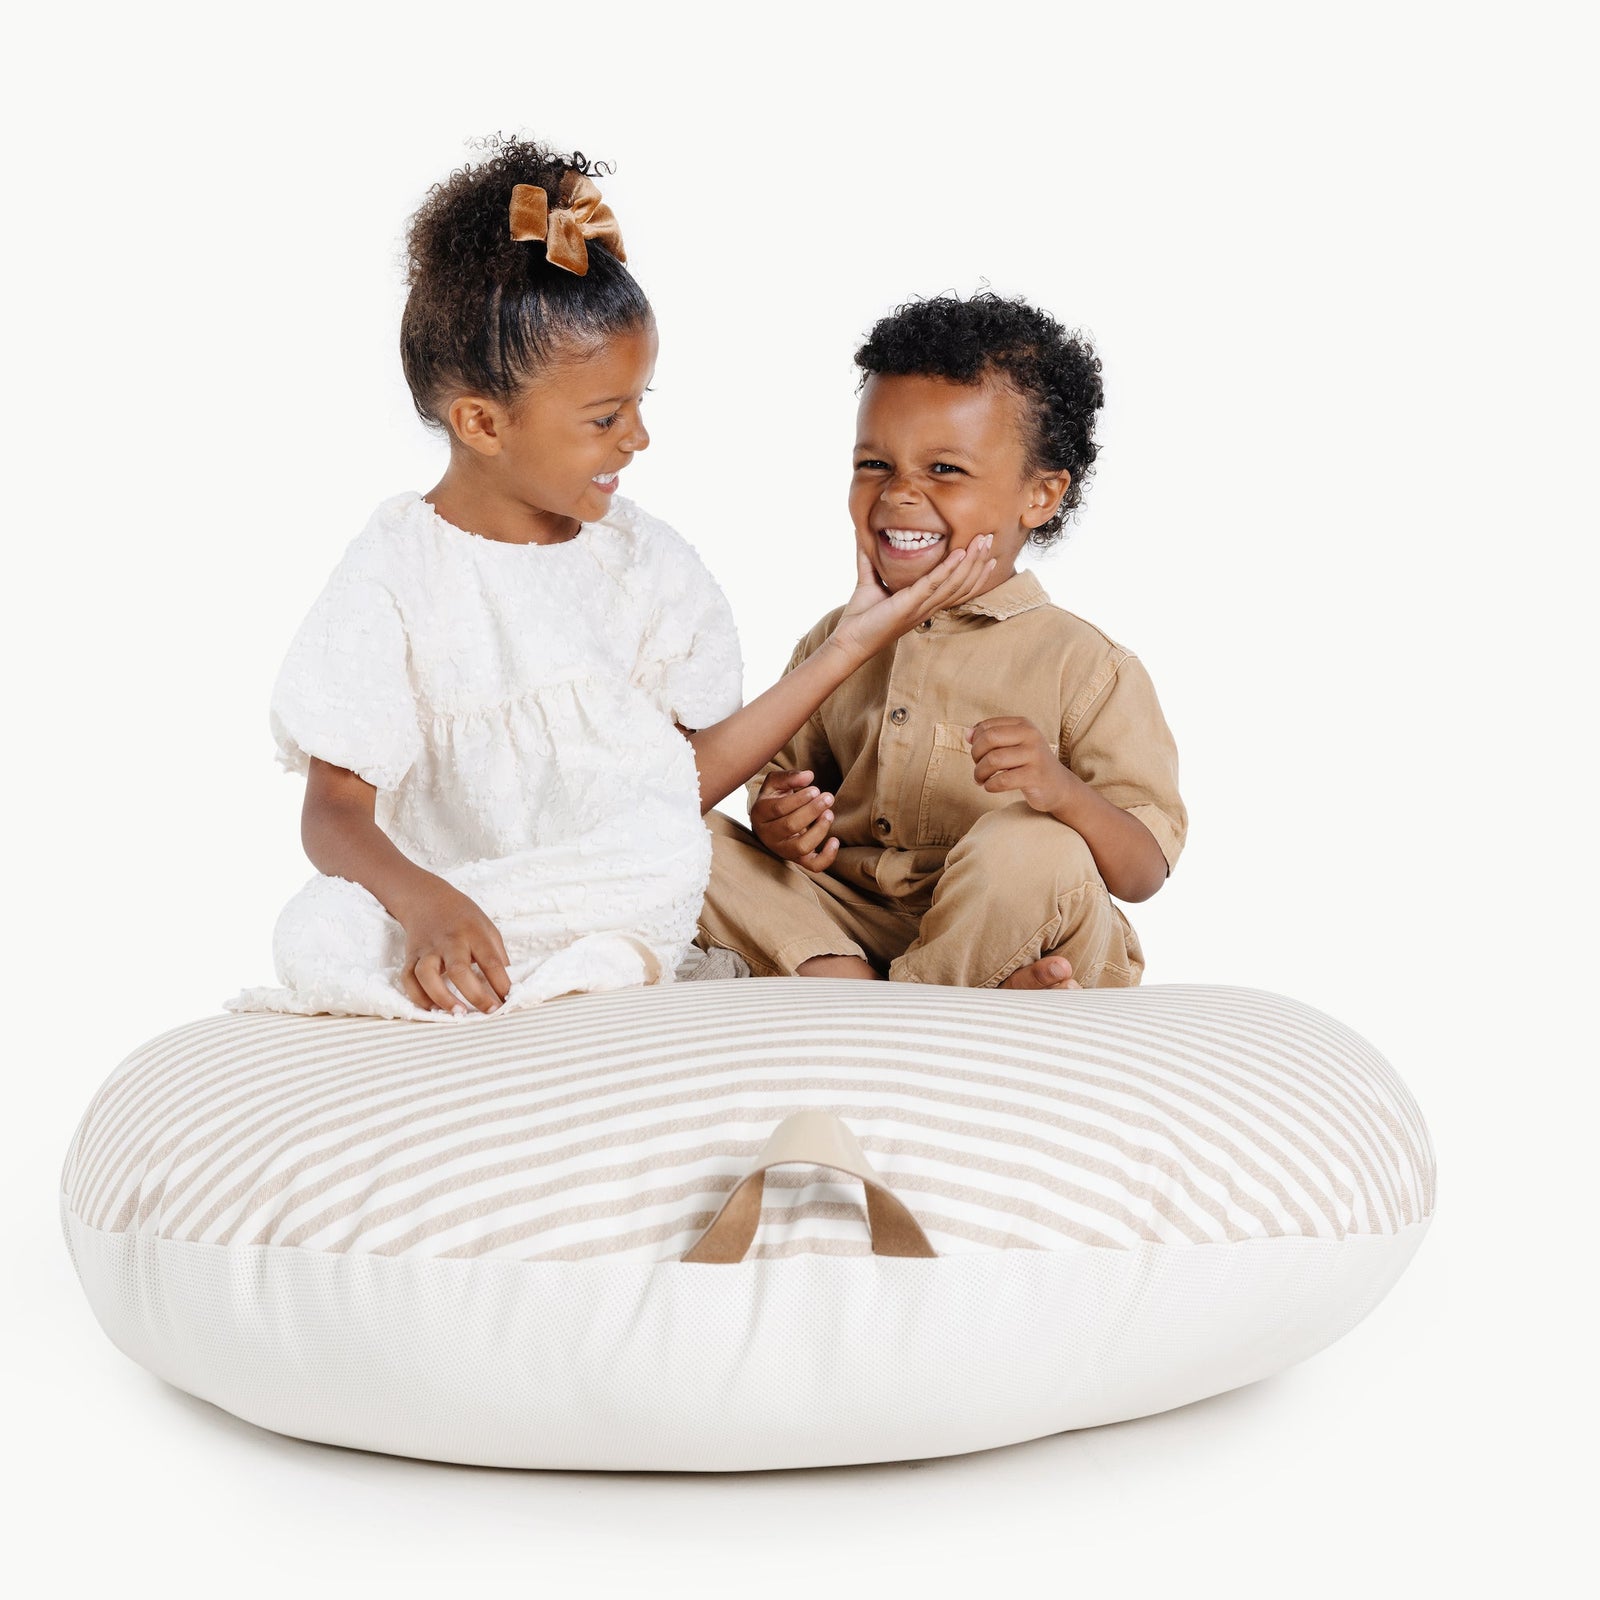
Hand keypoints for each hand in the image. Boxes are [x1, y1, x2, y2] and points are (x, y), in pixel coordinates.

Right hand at [396, 878, 512, 1013]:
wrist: (427, 899)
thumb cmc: (463, 918)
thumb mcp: (488, 928)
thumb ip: (497, 956)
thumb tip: (506, 987)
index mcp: (474, 933)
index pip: (491, 961)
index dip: (501, 983)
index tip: (508, 1001)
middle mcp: (449, 942)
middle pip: (459, 970)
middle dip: (475, 994)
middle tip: (488, 1011)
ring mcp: (427, 949)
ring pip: (426, 975)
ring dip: (441, 997)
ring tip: (457, 1013)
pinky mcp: (410, 957)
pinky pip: (408, 979)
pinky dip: (418, 997)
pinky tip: (432, 1009)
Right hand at [751, 769, 840, 871]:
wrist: (771, 821)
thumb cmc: (775, 799)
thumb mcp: (775, 783)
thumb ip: (789, 777)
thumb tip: (808, 776)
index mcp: (759, 813)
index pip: (779, 808)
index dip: (800, 799)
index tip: (816, 789)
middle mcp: (768, 835)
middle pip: (790, 826)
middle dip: (812, 810)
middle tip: (828, 797)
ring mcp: (782, 849)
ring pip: (801, 847)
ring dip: (819, 830)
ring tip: (829, 813)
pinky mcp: (797, 859)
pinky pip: (813, 865)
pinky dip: (827, 857)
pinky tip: (835, 840)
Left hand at [831, 536, 996, 663]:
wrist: (848, 639)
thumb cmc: (861, 617)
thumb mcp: (868, 582)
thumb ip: (869, 560)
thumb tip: (860, 536)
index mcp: (924, 604)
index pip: (958, 588)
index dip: (975, 572)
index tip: (987, 554)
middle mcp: (928, 607)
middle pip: (963, 584)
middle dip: (979, 561)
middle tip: (990, 538)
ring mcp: (921, 607)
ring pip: (955, 583)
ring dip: (971, 561)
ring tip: (982, 540)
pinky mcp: (909, 605)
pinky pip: (935, 584)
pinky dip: (949, 568)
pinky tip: (959, 553)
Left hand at [966, 717, 1073, 813]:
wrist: (1059, 786)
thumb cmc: (1029, 764)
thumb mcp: (1013, 745)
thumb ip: (990, 737)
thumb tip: (967, 734)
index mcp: (1023, 724)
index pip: (986, 726)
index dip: (975, 742)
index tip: (979, 756)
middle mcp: (1030, 735)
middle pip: (989, 739)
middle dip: (976, 756)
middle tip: (978, 769)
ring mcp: (1034, 755)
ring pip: (993, 760)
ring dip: (980, 773)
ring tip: (981, 780)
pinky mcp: (1035, 776)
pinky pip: (1002, 780)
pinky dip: (990, 786)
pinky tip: (991, 787)